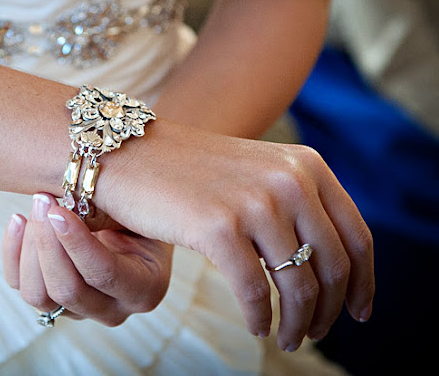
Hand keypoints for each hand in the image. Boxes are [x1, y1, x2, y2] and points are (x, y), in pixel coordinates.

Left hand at [1, 193, 172, 326]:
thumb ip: (114, 213)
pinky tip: (18, 220)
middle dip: (48, 243)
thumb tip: (74, 201)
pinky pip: (20, 285)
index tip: (58, 210)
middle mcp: (112, 310)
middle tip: (43, 201)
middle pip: (67, 291)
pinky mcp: (51, 301)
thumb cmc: (139, 212)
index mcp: (144, 289)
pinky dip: (13, 253)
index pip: (104, 274)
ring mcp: (78, 310)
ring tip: (35, 208)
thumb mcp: (138, 209)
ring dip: (30, 249)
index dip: (76, 243)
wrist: (132, 222)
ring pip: (38, 296)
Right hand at [95, 119, 374, 350]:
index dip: (364, 282)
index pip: (356, 235)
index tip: (359, 312)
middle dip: (330, 311)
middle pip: (333, 266)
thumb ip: (293, 202)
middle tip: (316, 333)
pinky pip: (255, 292)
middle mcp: (289, 180)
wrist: (125, 152)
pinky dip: (261, 318)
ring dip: (298, 323)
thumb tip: (325, 264)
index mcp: (305, 165)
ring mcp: (254, 202)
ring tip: (287, 337)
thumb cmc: (185, 171)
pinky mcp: (218, 227)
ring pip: (298, 285)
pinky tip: (257, 327)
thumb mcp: (254, 173)